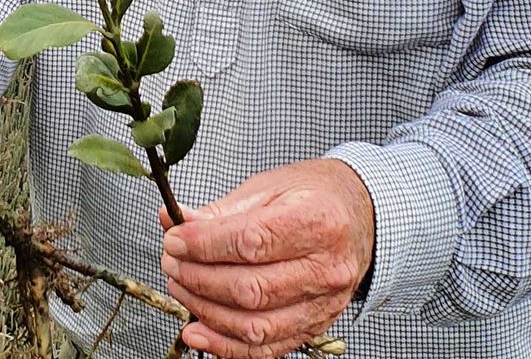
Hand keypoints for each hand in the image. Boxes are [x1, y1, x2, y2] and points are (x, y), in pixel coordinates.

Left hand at [159, 159, 373, 358]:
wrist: (357, 216)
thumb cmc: (314, 197)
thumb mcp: (269, 188)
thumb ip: (220, 211)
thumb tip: (175, 221)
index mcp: (318, 221)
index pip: (252, 241)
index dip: (204, 244)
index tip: (175, 239)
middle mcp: (327, 267)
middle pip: (250, 287)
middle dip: (198, 277)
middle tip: (172, 262)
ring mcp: (324, 303)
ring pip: (255, 324)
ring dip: (206, 310)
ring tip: (181, 287)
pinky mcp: (314, 326)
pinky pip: (266, 348)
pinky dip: (226, 345)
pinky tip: (198, 330)